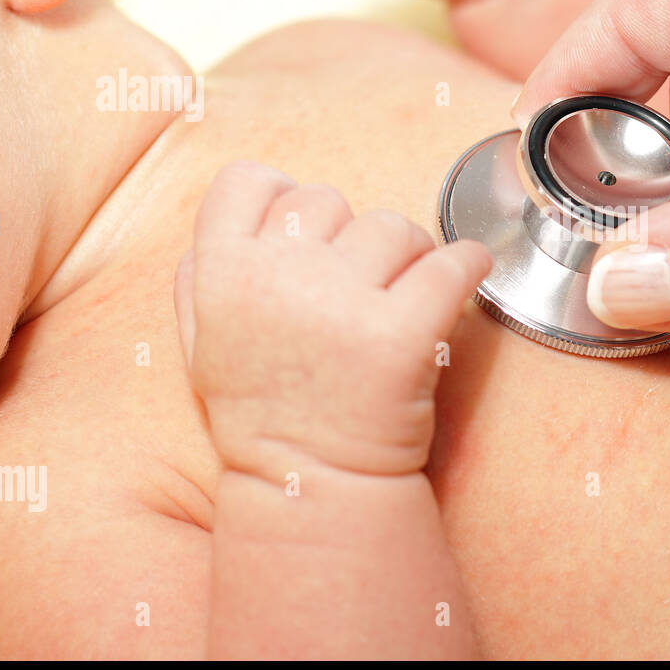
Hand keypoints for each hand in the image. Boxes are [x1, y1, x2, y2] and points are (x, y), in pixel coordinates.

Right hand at [174, 162, 489, 479]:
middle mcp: (277, 278)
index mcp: (221, 275)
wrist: (310, 489)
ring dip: (407, 256)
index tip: (310, 232)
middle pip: (329, 199)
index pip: (250, 180)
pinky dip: (468, 264)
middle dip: (347, 237)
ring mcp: (341, 304)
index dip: (282, 198)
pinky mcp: (402, 335)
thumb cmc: (266, 415)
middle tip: (358, 288)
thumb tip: (228, 224)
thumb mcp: (202, 347)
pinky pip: (453, 262)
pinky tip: (465, 277)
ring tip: (399, 305)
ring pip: (395, 227)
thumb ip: (200, 280)